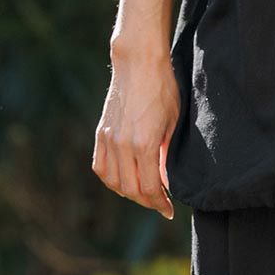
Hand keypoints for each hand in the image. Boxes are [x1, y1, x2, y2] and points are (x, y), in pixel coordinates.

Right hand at [92, 50, 178, 219]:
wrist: (138, 64)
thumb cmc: (163, 90)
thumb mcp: (174, 124)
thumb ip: (167, 156)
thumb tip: (166, 182)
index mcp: (144, 144)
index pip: (149, 188)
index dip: (160, 204)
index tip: (169, 211)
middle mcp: (122, 145)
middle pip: (130, 190)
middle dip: (147, 202)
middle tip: (160, 204)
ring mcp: (108, 139)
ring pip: (113, 181)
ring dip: (128, 193)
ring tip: (144, 194)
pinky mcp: (101, 132)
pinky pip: (100, 166)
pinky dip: (111, 179)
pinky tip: (123, 181)